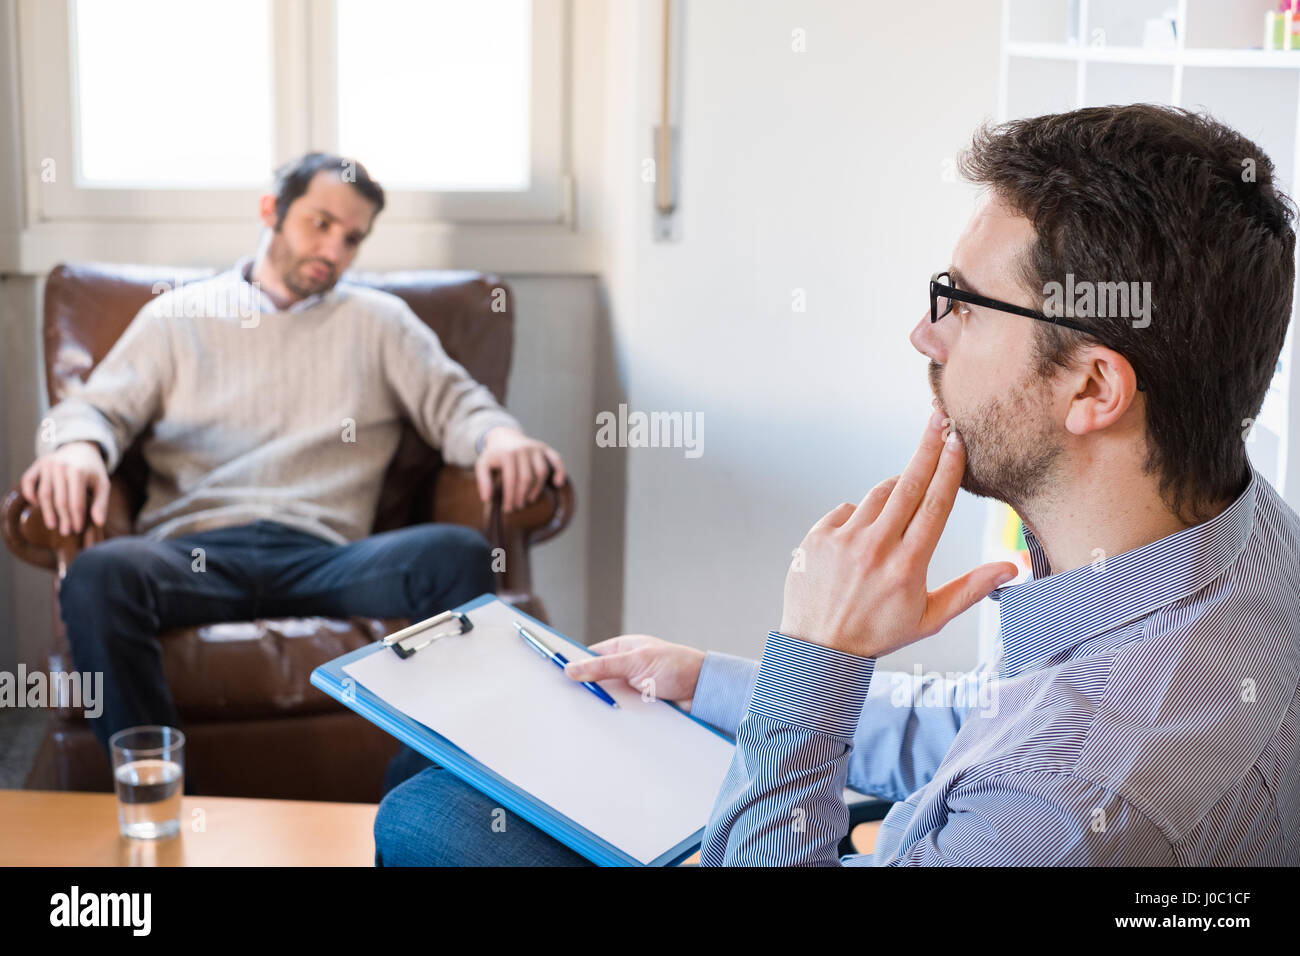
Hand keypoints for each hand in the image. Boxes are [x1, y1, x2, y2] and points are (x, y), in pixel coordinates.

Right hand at [19, 441, 110, 535]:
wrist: (80, 448)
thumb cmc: (93, 470)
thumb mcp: (102, 484)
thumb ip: (101, 503)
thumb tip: (99, 523)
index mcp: (78, 471)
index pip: (75, 502)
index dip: (76, 518)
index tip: (77, 529)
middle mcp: (61, 466)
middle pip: (59, 500)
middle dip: (63, 518)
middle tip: (65, 532)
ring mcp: (47, 464)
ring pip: (43, 494)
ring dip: (47, 512)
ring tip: (53, 525)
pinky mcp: (37, 464)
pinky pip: (28, 481)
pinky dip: (30, 494)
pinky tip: (36, 505)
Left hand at [475, 426, 565, 512]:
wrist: (504, 436)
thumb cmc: (494, 455)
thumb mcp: (482, 465)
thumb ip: (483, 481)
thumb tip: (487, 499)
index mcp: (507, 454)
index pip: (511, 481)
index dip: (510, 497)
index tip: (508, 509)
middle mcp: (523, 449)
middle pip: (526, 478)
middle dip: (522, 496)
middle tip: (518, 506)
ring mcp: (536, 448)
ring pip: (541, 472)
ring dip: (536, 489)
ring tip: (529, 499)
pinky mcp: (545, 448)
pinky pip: (556, 459)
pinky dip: (560, 471)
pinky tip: (558, 483)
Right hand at [561, 635, 706, 710]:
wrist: (705, 691)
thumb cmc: (678, 665)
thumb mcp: (637, 662)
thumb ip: (604, 666)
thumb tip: (572, 668)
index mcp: (621, 650)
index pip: (588, 657)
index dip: (573, 666)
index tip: (556, 675)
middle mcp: (624, 669)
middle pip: (594, 682)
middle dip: (586, 691)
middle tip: (568, 703)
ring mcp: (631, 689)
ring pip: (606, 700)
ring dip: (602, 707)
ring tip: (587, 716)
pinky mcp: (639, 707)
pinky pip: (620, 714)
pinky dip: (616, 719)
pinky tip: (607, 725)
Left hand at [779, 410, 1017, 659]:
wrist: (818, 648)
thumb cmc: (878, 633)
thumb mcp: (929, 619)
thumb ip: (971, 589)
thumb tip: (1012, 567)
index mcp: (909, 565)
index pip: (935, 505)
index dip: (949, 469)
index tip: (958, 440)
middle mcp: (876, 547)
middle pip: (908, 484)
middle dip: (927, 448)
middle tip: (938, 417)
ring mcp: (844, 540)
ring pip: (877, 495)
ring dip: (892, 493)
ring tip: (894, 520)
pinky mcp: (818, 537)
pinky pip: (847, 510)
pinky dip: (858, 517)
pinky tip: (859, 542)